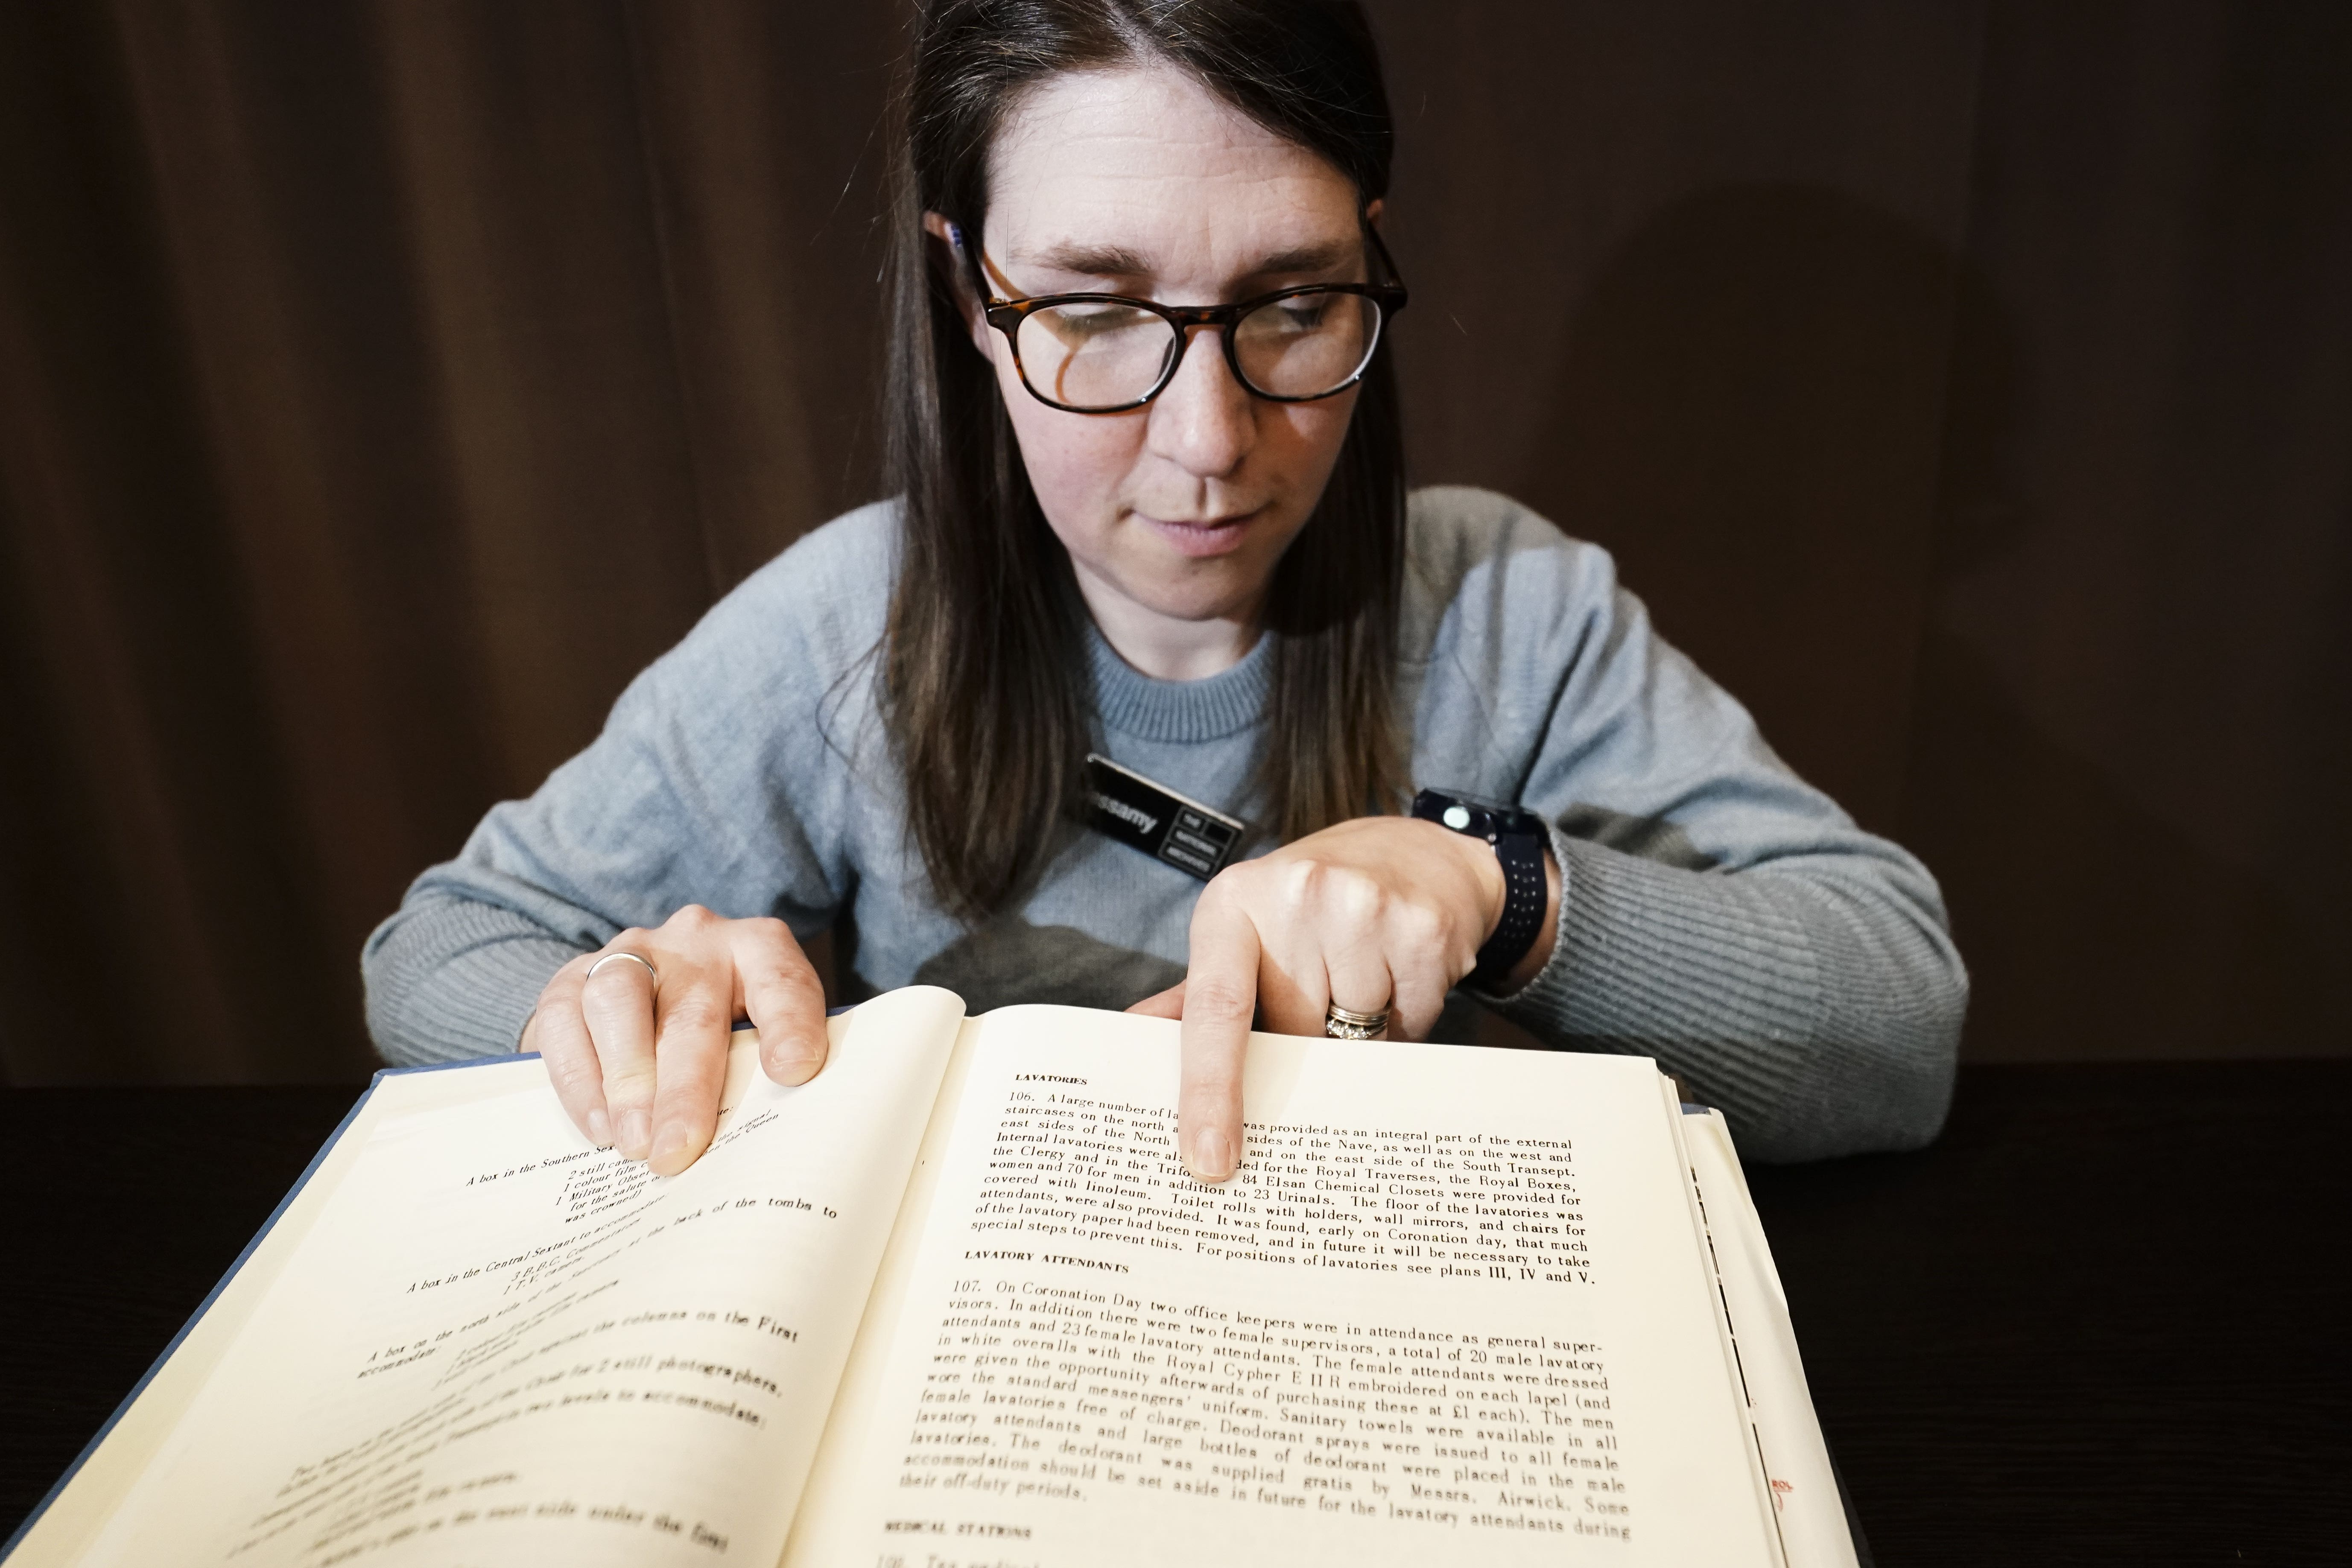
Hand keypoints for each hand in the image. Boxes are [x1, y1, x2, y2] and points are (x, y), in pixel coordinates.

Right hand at [522, 906, 829, 1174]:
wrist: (649, 998)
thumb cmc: (723, 1034)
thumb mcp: (757, 1038)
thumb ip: (763, 1072)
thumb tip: (765, 1139)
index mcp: (757, 949)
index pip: (782, 979)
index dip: (790, 1024)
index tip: (794, 1071)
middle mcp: (695, 941)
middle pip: (693, 1011)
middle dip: (685, 1089)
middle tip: (677, 1151)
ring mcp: (629, 953)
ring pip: (619, 1000)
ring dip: (627, 1080)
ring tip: (633, 1143)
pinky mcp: (571, 978)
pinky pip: (565, 1019)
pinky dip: (579, 1080)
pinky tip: (599, 1127)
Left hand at [1129, 816, 1559, 1183]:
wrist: (1415, 850)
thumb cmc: (1314, 905)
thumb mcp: (1245, 929)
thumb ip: (1193, 997)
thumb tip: (1128, 1044)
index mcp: (1233, 903)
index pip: (1213, 1009)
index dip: (1207, 1089)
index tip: (1207, 1160)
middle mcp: (1295, 894)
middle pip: (1297, 1034)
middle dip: (1310, 1043)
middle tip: (1323, 998)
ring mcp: (1362, 904)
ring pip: (1358, 1034)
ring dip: (1363, 1031)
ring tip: (1368, 976)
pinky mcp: (1421, 925)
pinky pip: (1411, 1021)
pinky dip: (1408, 1017)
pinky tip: (1403, 973)